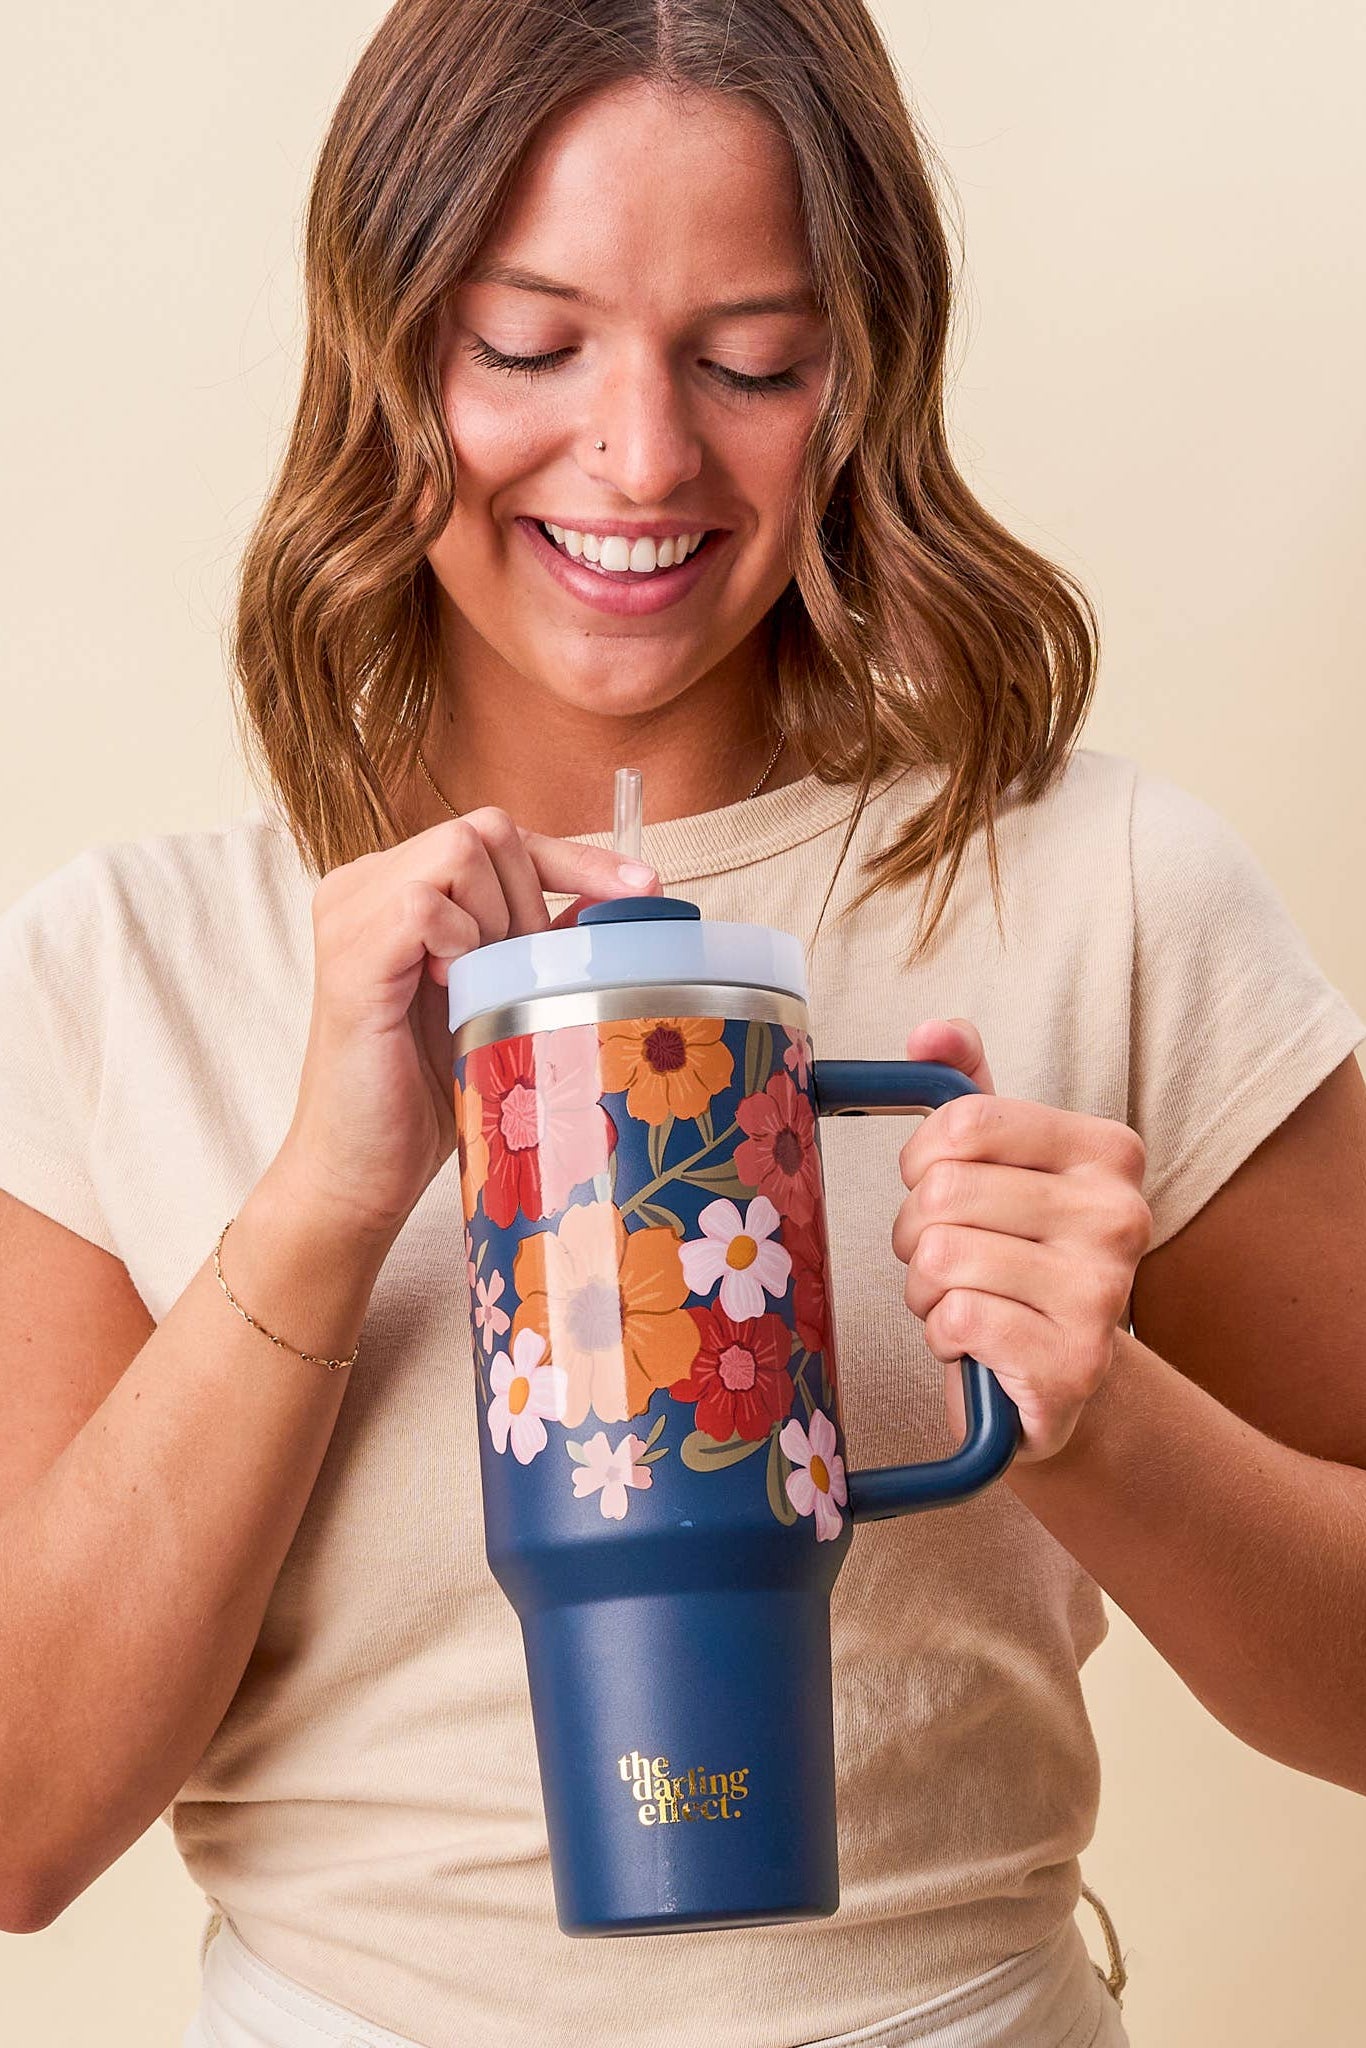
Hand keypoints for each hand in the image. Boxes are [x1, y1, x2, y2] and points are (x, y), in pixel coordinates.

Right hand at [271, 811, 660, 1250]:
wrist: (362, 1174)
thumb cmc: (426, 1096)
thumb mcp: (500, 1003)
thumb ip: (542, 946)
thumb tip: (619, 904)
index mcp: (395, 886)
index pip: (498, 835)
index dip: (577, 858)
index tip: (646, 890)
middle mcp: (364, 884)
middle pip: (486, 829)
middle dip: (530, 900)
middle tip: (519, 978)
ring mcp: (349, 912)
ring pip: (460, 851)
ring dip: (496, 921)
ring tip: (478, 988)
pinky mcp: (348, 954)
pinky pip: (425, 906)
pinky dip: (458, 944)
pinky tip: (449, 992)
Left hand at [891, 1019, 1151, 1462]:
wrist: (1054, 1381)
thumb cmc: (1015, 1258)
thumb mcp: (999, 1164)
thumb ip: (968, 1086)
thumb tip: (930, 1032)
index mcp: (1108, 1151)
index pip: (965, 1120)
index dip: (922, 1158)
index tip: (936, 1184)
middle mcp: (1121, 1215)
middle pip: (944, 1191)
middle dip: (917, 1232)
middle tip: (949, 1258)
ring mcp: (1104, 1293)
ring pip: (941, 1256)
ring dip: (925, 1288)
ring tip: (964, 1299)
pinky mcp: (1073, 1363)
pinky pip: (957, 1317)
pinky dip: (943, 1333)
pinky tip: (978, 1341)